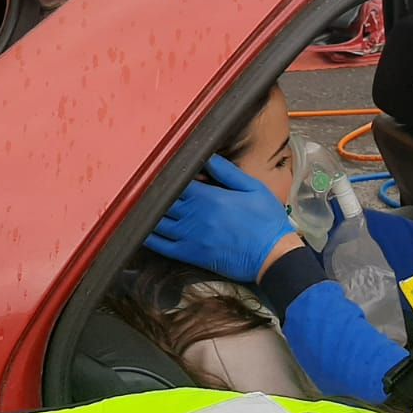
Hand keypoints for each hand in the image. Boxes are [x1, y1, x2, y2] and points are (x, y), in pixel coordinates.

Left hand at [144, 154, 296, 283]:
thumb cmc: (266, 220)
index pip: (176, 182)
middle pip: (162, 200)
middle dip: (154, 192)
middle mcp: (194, 216)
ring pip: (157, 221)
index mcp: (208, 197)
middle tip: (145, 185)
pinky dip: (148, 237)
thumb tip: (207, 157)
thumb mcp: (252, 187)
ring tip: (140, 204)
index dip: (166, 175)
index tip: (161, 170)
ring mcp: (189, 237)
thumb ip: (226, 172)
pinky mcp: (190, 254)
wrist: (272, 256)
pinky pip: (161, 246)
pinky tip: (141, 229)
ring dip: (147, 212)